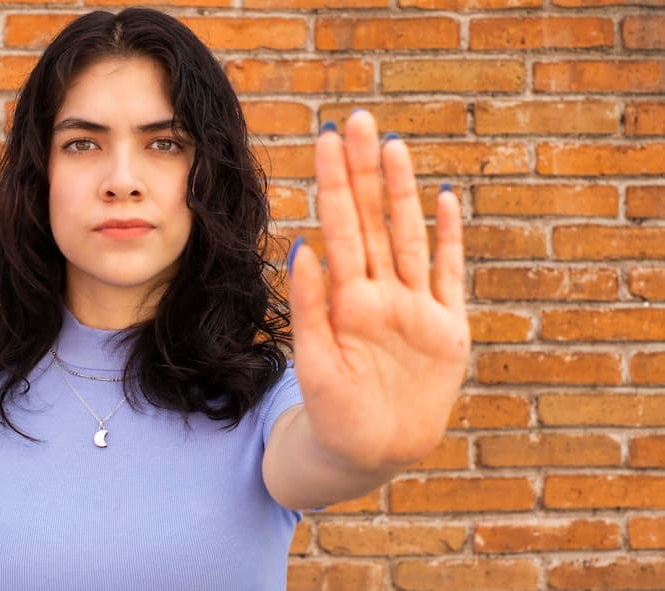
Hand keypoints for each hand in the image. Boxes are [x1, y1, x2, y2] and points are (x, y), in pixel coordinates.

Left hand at [287, 110, 469, 472]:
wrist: (368, 453)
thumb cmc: (332, 412)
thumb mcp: (314, 361)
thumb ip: (308, 307)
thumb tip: (299, 247)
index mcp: (346, 299)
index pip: (339, 227)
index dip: (334, 183)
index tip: (326, 139)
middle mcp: (380, 293)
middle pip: (372, 220)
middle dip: (365, 171)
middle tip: (359, 120)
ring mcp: (415, 307)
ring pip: (410, 237)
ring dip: (402, 193)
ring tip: (395, 148)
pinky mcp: (446, 328)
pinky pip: (450, 275)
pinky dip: (450, 239)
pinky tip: (446, 200)